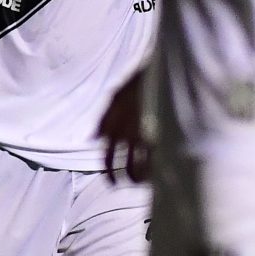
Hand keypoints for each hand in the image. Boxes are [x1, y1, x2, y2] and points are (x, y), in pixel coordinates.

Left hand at [100, 69, 149, 183]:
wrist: (160, 72)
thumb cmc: (138, 83)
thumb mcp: (116, 96)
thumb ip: (104, 118)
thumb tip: (93, 138)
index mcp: (115, 124)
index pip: (108, 155)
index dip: (109, 171)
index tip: (112, 182)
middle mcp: (127, 132)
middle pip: (124, 163)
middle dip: (124, 177)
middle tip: (127, 183)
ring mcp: (145, 133)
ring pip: (140, 164)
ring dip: (140, 175)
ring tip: (143, 181)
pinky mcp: (161, 132)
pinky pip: (157, 156)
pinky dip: (157, 166)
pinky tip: (159, 170)